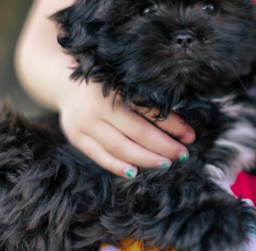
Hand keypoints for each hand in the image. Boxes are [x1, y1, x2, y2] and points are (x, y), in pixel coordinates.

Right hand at [57, 81, 194, 177]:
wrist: (65, 84)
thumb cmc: (106, 87)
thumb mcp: (126, 88)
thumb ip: (150, 105)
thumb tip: (183, 130)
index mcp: (116, 89)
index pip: (150, 111)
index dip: (172, 125)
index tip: (190, 136)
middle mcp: (99, 106)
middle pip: (137, 131)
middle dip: (163, 146)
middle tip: (183, 155)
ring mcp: (85, 123)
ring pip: (119, 147)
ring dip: (145, 158)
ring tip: (165, 164)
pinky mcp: (76, 137)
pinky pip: (99, 156)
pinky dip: (117, 166)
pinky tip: (135, 172)